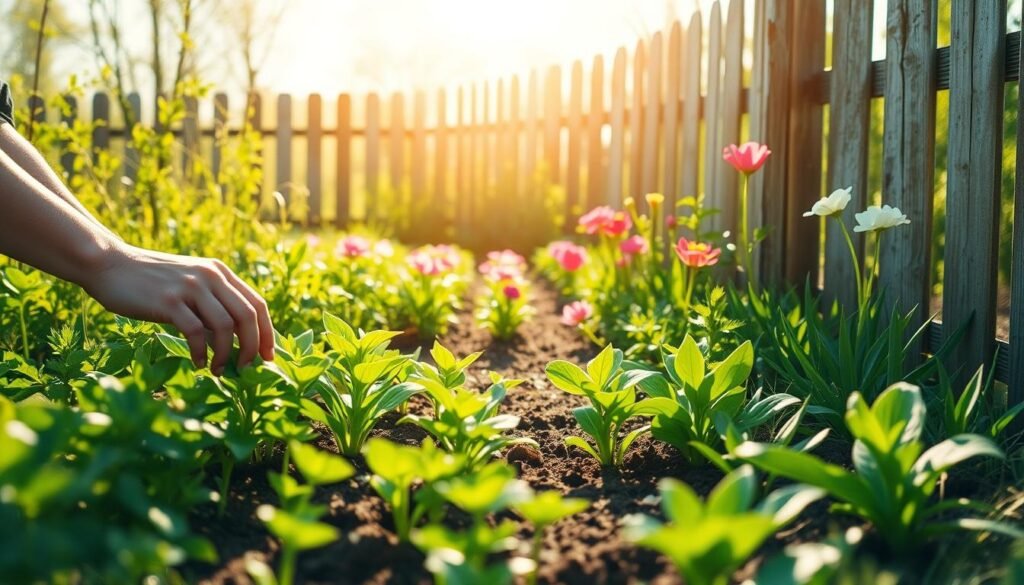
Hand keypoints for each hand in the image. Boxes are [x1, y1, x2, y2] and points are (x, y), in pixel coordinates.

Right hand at [81, 243, 274, 373]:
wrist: (110, 265)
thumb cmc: (152, 283)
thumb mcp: (190, 286)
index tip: (269, 357)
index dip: (267, 333)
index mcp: (220, 272)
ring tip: (218, 370)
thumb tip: (236, 344)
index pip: (257, 304)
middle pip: (247, 316)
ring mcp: (190, 287)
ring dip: (226, 354)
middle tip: (245, 368)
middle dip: (252, 347)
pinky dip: (202, 353)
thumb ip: (213, 305)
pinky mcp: (169, 301)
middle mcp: (210, 276)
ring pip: (225, 326)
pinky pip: (196, 333)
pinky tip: (198, 363)